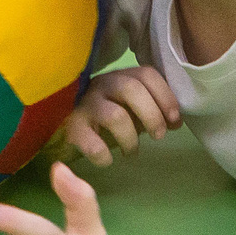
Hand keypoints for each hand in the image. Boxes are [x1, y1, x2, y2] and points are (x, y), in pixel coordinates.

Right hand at [59, 66, 180, 166]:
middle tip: (158, 137)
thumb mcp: (129, 111)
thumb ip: (151, 111)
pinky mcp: (70, 127)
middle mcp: (100, 85)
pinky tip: (108, 160)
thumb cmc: (102, 120)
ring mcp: (83, 104)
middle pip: (131, 89)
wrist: (59, 130)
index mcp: (119, 77)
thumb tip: (175, 121)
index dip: (165, 96)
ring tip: (132, 153)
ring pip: (114, 115)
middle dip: (151, 114)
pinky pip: (89, 141)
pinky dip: (103, 154)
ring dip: (130, 138)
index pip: (146, 74)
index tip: (175, 120)